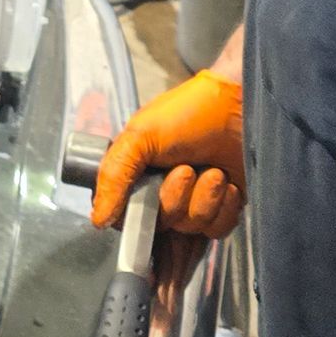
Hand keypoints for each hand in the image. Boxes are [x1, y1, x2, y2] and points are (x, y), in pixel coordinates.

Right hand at [93, 70, 244, 235]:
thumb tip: (98, 220)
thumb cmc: (187, 113)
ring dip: (204, 199)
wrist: (238, 107)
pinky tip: (229, 184)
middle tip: (186, 168)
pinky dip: (224, 208)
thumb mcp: (139, 136)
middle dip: (175, 198)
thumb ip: (113, 176)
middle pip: (161, 225)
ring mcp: (194, 201)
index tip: (151, 191)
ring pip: (191, 227)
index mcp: (138, 175)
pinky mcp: (222, 207)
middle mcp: (163, 192)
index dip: (138, 214)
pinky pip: (217, 229)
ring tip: (213, 171)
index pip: (126, 217)